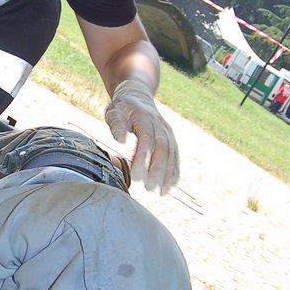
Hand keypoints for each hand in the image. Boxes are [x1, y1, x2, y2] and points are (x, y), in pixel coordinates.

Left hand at [105, 77, 178, 194]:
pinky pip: (175, 156)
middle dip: (157, 170)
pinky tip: (169, 187)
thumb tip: (120, 141)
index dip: (143, 158)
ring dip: (168, 174)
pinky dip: (174, 172)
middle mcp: (160, 126)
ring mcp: (167, 132)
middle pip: (162, 149)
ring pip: (172, 154)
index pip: (146, 140)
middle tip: (148, 188)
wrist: (138, 96)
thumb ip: (116, 124)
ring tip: (162, 193)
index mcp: (145, 118)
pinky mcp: (170, 139)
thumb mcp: (114, 111)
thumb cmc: (123, 107)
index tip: (136, 176)